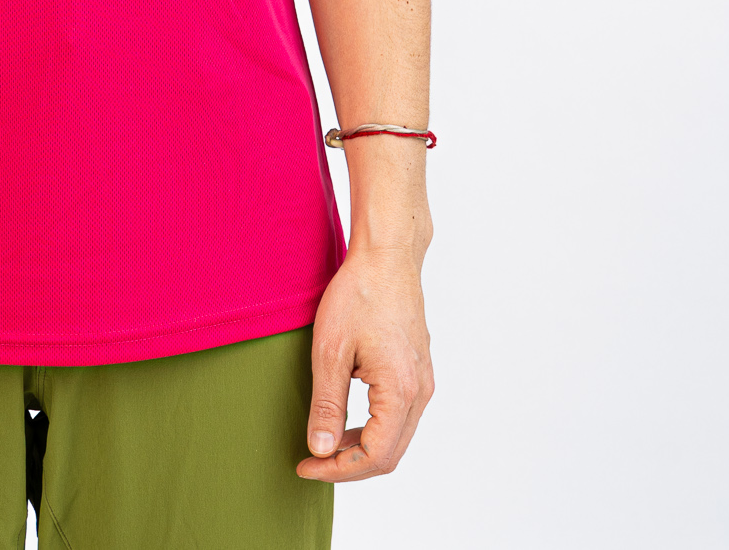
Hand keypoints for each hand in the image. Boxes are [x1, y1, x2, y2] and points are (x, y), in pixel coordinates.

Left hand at [296, 247, 433, 481]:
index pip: (374, 456)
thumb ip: (327, 405)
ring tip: (324, 443)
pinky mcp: (418, 370)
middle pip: (390, 454)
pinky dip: (374, 427)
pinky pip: (401, 415)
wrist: (386, 258)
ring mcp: (423, 381)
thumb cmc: (358, 296)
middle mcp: (420, 393)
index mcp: (401, 393)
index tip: (305, 465)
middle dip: (349, 465)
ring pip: (397, 436)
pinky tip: (347, 417)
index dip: (338, 470)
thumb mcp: (330, 352)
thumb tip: (321, 450)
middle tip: (311, 462)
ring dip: (362, 447)